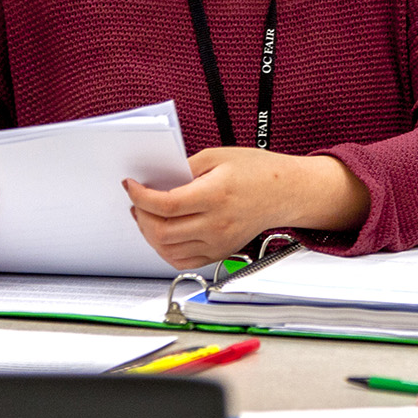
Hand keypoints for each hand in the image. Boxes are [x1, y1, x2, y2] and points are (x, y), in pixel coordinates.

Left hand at [124, 147, 368, 268]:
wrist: (287, 192)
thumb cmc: (257, 171)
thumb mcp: (217, 156)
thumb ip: (184, 167)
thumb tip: (155, 179)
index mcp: (216, 195)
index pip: (166, 204)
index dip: (140, 196)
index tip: (130, 185)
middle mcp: (217, 224)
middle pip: (162, 231)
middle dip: (140, 215)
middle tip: (136, 201)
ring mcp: (219, 242)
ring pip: (168, 250)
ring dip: (149, 233)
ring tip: (145, 216)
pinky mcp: (221, 253)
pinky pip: (183, 261)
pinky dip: (164, 250)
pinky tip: (161, 234)